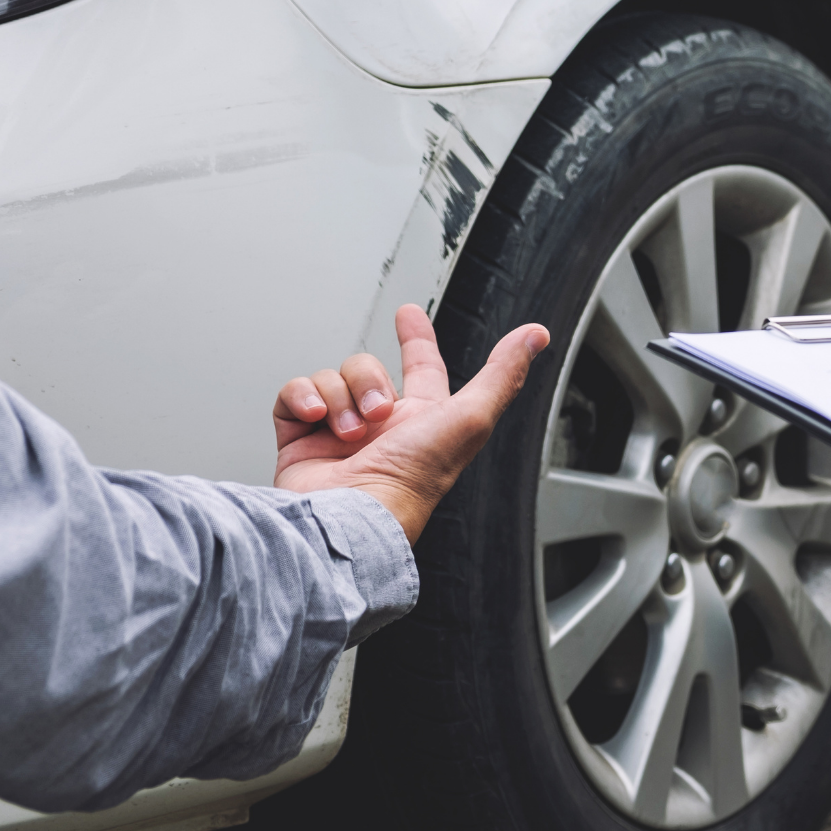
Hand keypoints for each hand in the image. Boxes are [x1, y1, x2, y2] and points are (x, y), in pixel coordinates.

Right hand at [273, 305, 550, 545]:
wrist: (352, 515)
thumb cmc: (414, 479)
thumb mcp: (471, 418)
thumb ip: (502, 374)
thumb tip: (536, 336)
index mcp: (422, 421)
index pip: (422, 367)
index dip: (417, 338)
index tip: (408, 314)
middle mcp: (380, 426)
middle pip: (369, 367)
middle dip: (370, 379)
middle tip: (377, 413)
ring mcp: (337, 433)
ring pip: (333, 377)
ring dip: (342, 396)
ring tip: (350, 431)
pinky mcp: (300, 440)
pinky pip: (294, 394)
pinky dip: (304, 399)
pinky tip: (318, 419)